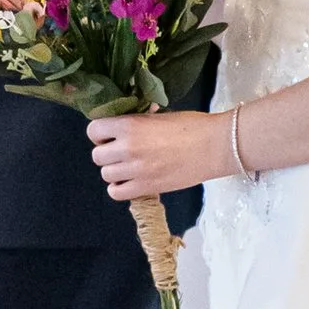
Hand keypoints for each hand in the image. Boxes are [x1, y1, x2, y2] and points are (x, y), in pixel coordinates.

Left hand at [88, 109, 227, 199]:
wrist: (215, 146)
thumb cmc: (192, 126)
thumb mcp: (159, 115)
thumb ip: (138, 121)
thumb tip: (127, 122)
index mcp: (130, 125)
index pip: (93, 130)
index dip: (100, 134)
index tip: (110, 136)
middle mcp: (127, 148)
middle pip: (97, 156)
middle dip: (107, 153)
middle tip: (122, 152)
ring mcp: (135, 170)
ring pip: (105, 175)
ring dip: (115, 171)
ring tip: (130, 167)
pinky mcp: (146, 188)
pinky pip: (116, 193)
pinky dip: (120, 188)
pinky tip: (132, 181)